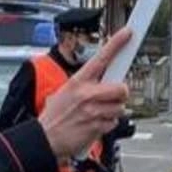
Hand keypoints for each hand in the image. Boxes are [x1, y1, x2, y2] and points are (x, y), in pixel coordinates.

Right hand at [38, 28, 130, 158]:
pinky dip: (107, 125)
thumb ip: (86, 85)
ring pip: (119, 108)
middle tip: (111, 97)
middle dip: (121, 93)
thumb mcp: (65, 92)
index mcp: (78, 81)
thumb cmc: (55, 116)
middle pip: (121, 88)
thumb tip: (106, 81)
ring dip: (112, 112)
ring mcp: (92, 111)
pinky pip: (113, 123)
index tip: (128, 33)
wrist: (44, 138)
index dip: (116, 44)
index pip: (101, 58)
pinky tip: (94, 124)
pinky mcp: (97, 127)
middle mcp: (86, 94)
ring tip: (96, 114)